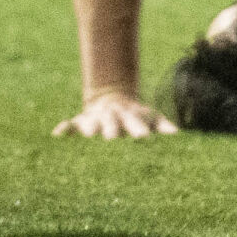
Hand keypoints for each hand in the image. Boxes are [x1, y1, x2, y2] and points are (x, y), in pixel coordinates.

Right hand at [52, 91, 178, 140]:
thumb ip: (162, 125)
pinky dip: (64, 128)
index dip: (139, 130)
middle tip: (112, 138)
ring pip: (92, 122)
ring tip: (89, 135)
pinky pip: (70, 124)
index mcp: (130, 117)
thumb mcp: (150, 117)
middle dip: (112, 129)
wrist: (113, 98)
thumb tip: (178, 135)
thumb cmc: (135, 117)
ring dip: (90, 128)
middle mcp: (112, 116)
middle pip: (112, 123)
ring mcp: (95, 117)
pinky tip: (57, 135)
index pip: (135, 124)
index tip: (145, 138)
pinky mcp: (81, 121)